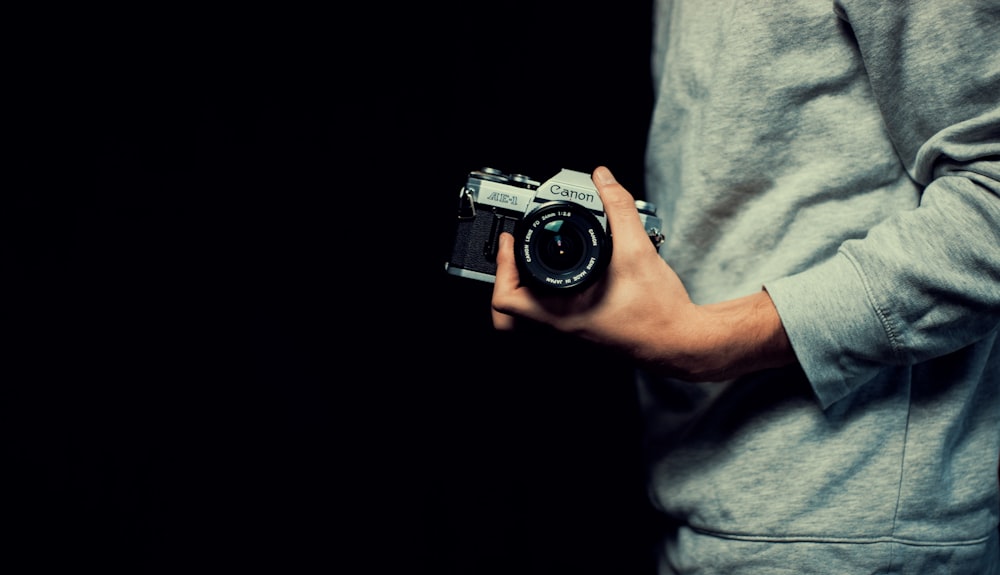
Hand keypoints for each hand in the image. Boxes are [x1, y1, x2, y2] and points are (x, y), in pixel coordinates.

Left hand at [491, 166, 794, 380]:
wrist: (681, 341)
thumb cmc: (661, 312)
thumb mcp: (639, 250)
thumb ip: (620, 209)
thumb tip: (604, 180)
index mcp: (564, 315)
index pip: (507, 302)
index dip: (503, 266)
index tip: (512, 240)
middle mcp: (562, 327)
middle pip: (509, 313)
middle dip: (506, 277)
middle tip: (518, 251)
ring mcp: (571, 331)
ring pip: (529, 316)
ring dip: (526, 286)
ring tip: (536, 257)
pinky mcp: (583, 329)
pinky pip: (550, 314)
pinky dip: (547, 293)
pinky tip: (568, 271)